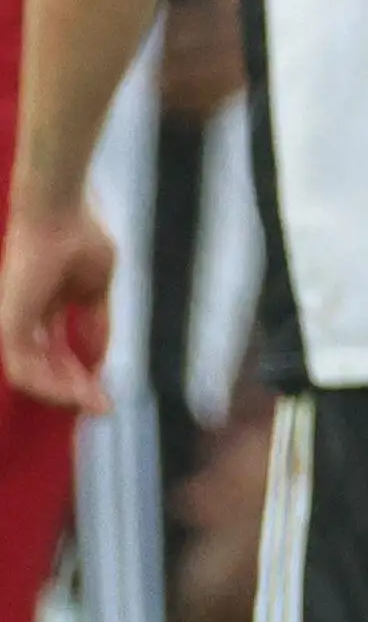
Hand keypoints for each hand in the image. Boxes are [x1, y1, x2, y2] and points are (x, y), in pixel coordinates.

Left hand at [0, 200, 114, 413]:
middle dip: (74, 389)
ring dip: (63, 392)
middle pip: (46, 366)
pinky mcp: (9, 327)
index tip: (104, 391)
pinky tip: (76, 391)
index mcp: (43, 307)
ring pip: (33, 374)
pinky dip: (50, 385)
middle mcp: (24, 319)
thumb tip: (100, 356)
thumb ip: (96, 324)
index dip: (81, 373)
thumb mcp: (96, 290)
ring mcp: (13, 324)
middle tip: (101, 406)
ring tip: (93, 403)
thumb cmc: (80, 240)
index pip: (58, 351)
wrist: (61, 215)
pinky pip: (24, 369)